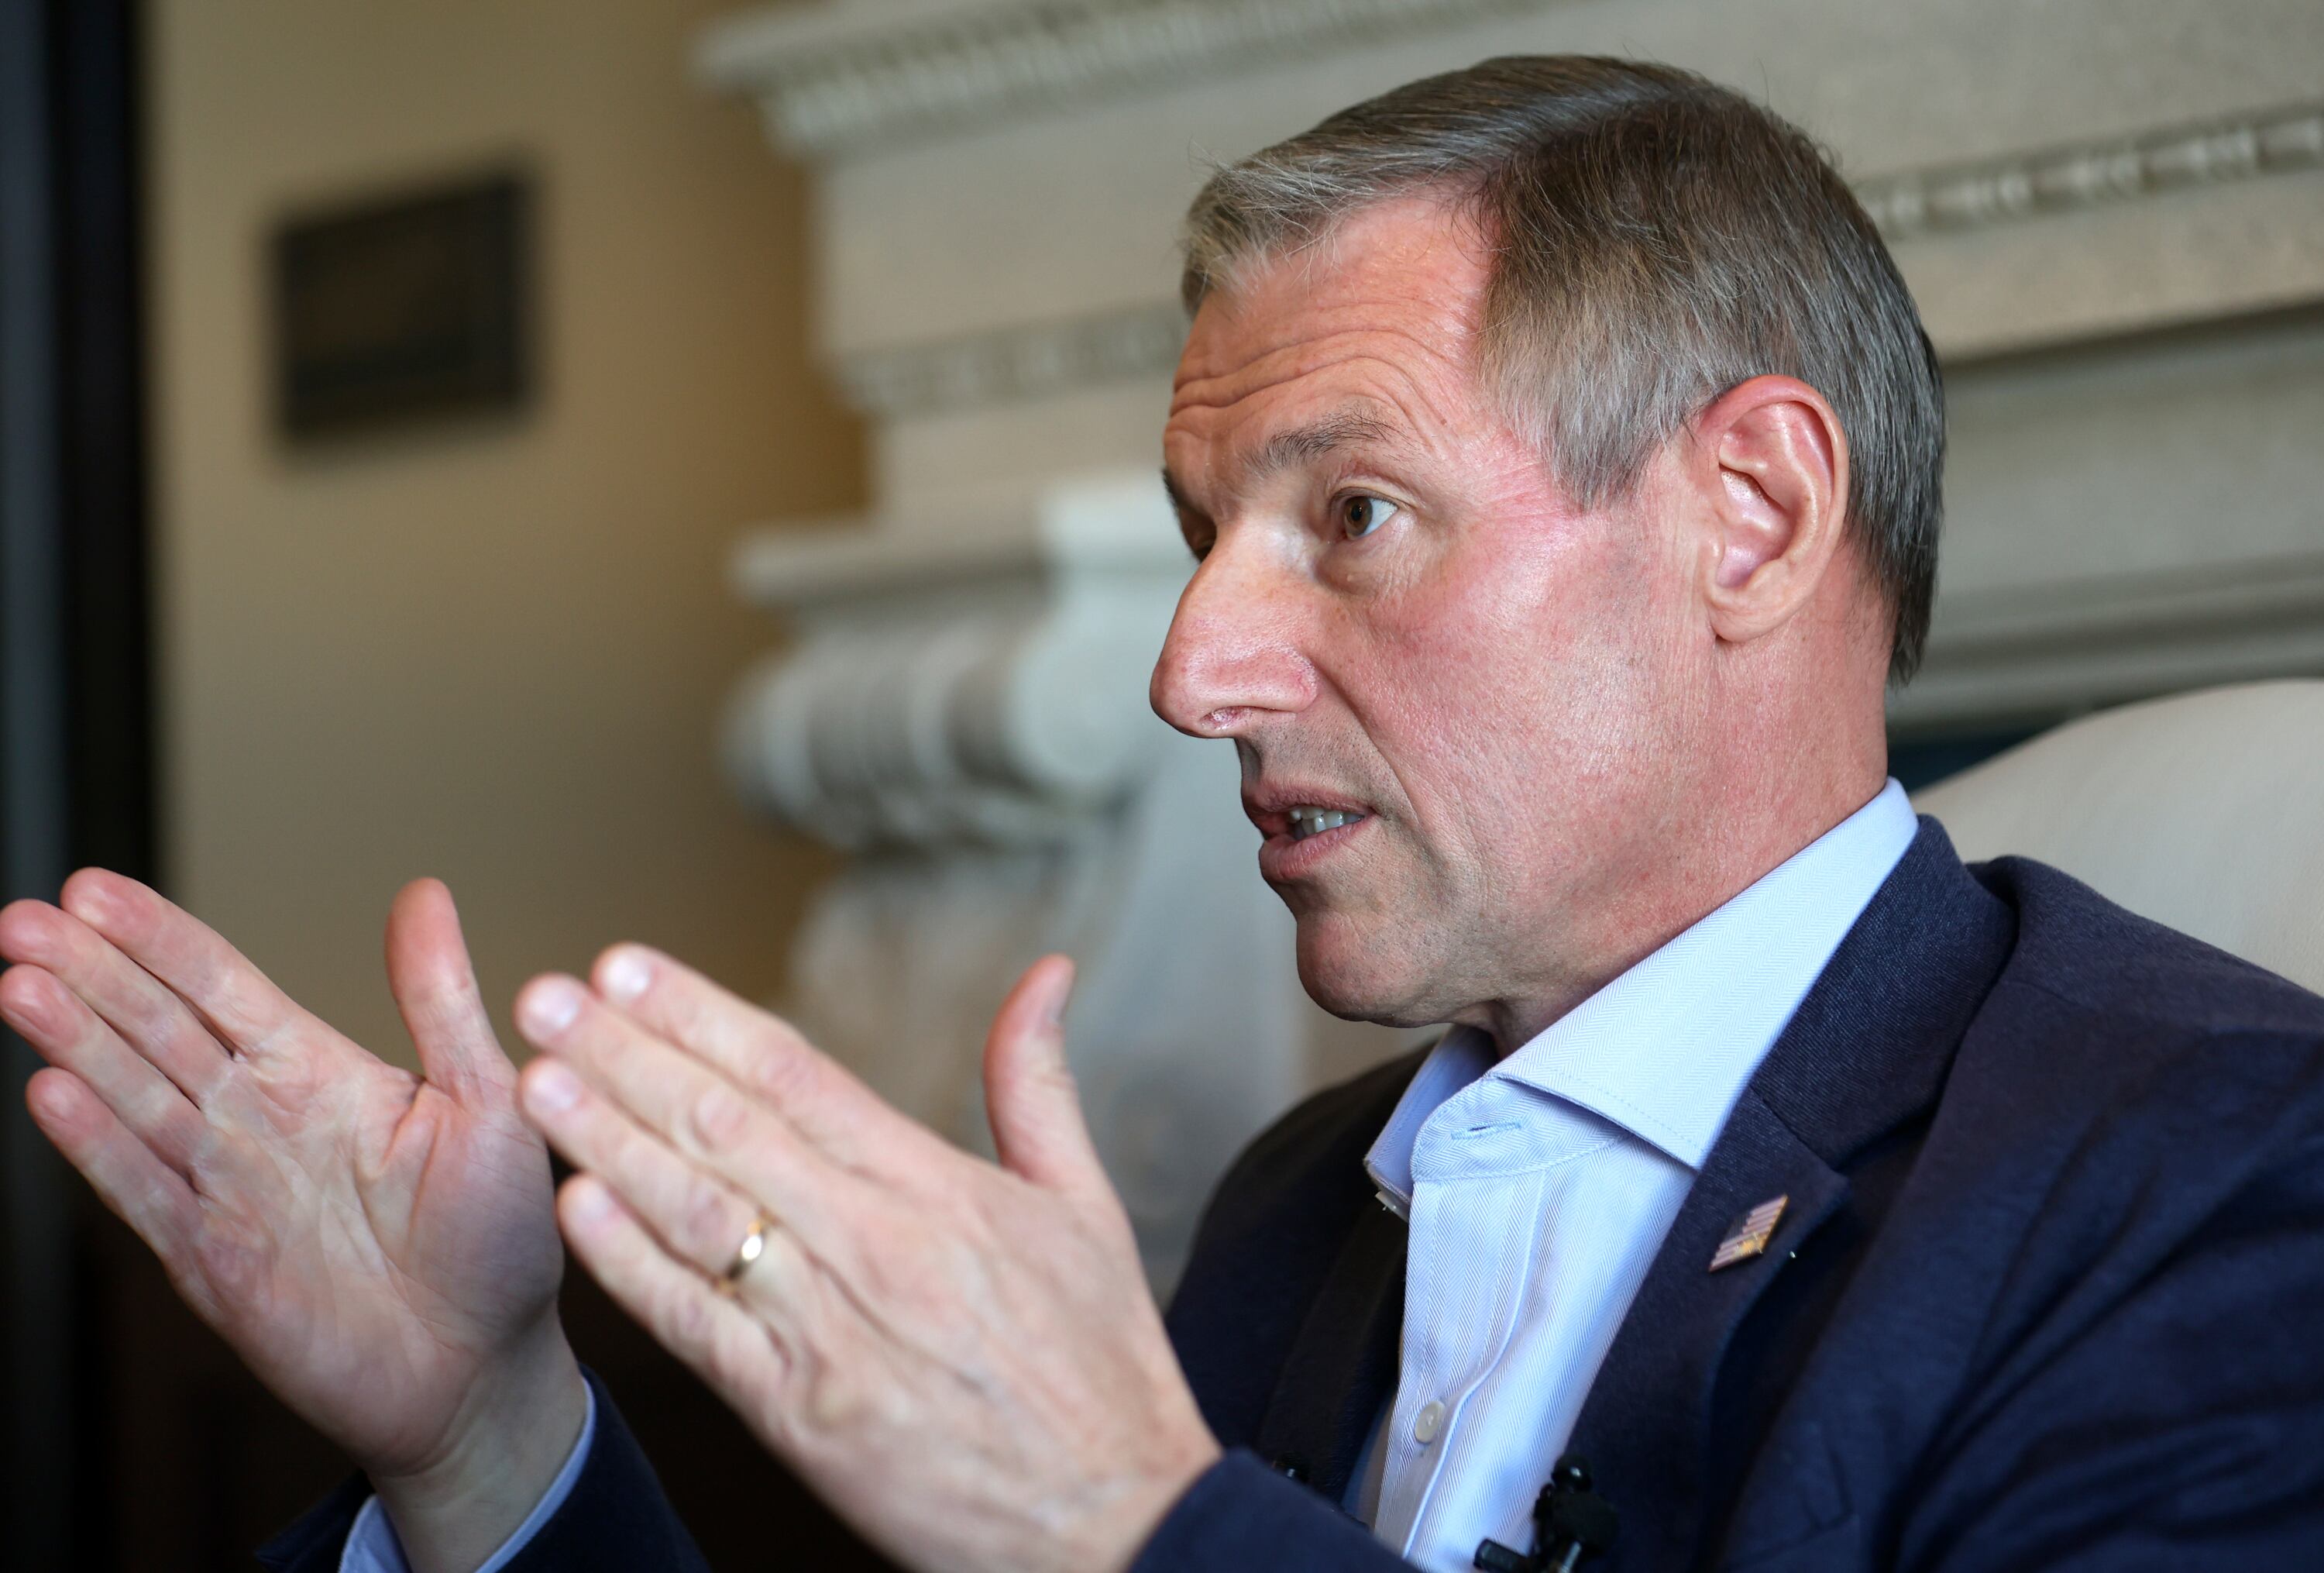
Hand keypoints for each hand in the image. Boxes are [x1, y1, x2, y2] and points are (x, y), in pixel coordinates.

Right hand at [0, 873, 586, 1572]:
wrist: (484, 1365)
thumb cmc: (501, 1234)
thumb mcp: (489, 1100)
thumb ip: (442, 1000)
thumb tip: (424, 893)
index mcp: (321, 1074)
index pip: (222, 989)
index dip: (159, 939)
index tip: (92, 890)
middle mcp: (261, 1122)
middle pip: (159, 1032)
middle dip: (90, 975)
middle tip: (21, 918)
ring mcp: (228, 1190)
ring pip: (135, 1100)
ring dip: (76, 1044)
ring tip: (20, 984)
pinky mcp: (212, 1262)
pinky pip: (144, 1194)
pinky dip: (96, 1147)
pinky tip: (49, 1092)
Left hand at [512, 947, 1221, 1572]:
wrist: (1115, 1518)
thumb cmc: (1100, 1365)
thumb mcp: (1087, 1207)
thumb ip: (1039, 1085)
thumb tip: (1048, 975)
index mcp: (936, 1186)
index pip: (796, 1073)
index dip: (702, 1013)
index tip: (628, 967)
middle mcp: (873, 1244)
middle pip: (726, 1127)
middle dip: (625, 1056)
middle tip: (547, 998)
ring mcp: (828, 1331)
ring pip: (697, 1215)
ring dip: (607, 1143)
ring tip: (536, 1083)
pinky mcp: (800, 1415)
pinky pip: (698, 1329)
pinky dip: (633, 1268)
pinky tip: (580, 1210)